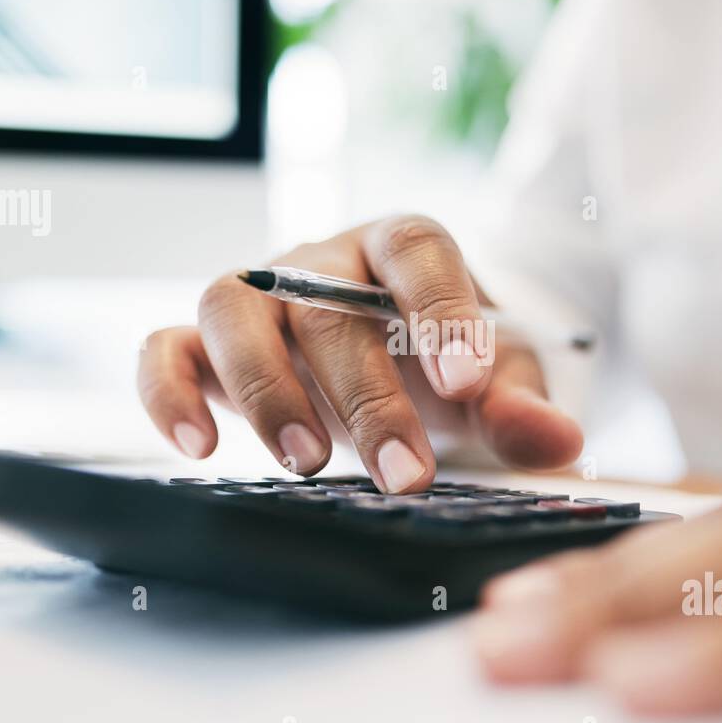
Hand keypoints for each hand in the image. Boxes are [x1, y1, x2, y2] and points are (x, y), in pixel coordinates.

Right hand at [137, 215, 582, 492]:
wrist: (386, 362)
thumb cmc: (440, 364)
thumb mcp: (493, 382)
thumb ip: (519, 404)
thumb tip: (557, 442)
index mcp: (401, 248)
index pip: (417, 251)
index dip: (440, 310)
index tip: (466, 386)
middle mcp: (321, 258)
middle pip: (329, 303)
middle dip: (368, 395)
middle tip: (405, 474)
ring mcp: (256, 294)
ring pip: (234, 308)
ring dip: (268, 388)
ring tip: (310, 464)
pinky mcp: (203, 342)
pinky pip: (164, 349)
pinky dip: (168, 391)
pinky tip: (198, 449)